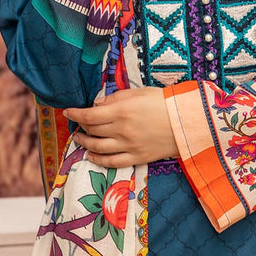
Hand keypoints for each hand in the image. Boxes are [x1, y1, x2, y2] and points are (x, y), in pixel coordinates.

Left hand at [64, 87, 178, 166]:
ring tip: (80, 139)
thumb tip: (97, 104)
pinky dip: (98, 160)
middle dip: (80, 127)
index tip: (68, 111)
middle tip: (77, 124)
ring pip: (98, 148)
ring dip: (85, 144)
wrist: (188, 121)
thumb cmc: (165, 102)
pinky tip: (92, 157)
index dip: (75, 114)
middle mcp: (122, 130)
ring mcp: (129, 146)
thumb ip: (115, 98)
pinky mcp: (137, 157)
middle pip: (92, 131)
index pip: (89, 115)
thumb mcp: (139, 92)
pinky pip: (112, 162)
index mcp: (121, 112)